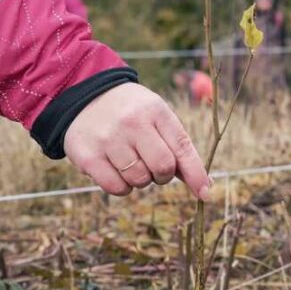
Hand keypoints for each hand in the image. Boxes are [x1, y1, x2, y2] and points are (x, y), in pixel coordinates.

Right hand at [64, 83, 210, 199]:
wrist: (85, 96)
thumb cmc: (131, 112)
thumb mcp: (156, 117)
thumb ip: (177, 147)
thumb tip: (203, 185)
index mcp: (155, 110)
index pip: (182, 148)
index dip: (196, 174)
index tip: (205, 193)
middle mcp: (132, 122)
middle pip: (162, 168)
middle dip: (162, 175)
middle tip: (152, 165)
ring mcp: (108, 139)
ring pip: (139, 181)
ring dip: (140, 179)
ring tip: (130, 160)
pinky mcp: (88, 156)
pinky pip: (117, 188)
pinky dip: (122, 186)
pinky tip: (116, 169)